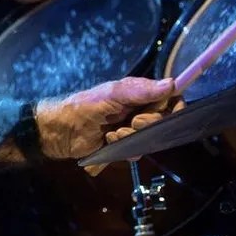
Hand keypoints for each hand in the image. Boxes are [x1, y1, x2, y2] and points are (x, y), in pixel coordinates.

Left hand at [33, 77, 179, 172]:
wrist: (62, 131)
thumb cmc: (84, 106)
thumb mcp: (112, 94)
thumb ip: (141, 90)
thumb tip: (171, 84)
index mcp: (138, 93)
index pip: (169, 97)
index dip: (174, 105)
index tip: (172, 112)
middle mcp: (139, 110)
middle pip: (163, 120)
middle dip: (148, 123)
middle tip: (132, 122)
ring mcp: (132, 129)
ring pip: (151, 137)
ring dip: (133, 136)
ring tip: (114, 133)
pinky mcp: (124, 146)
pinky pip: (137, 151)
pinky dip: (125, 147)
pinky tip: (110, 142)